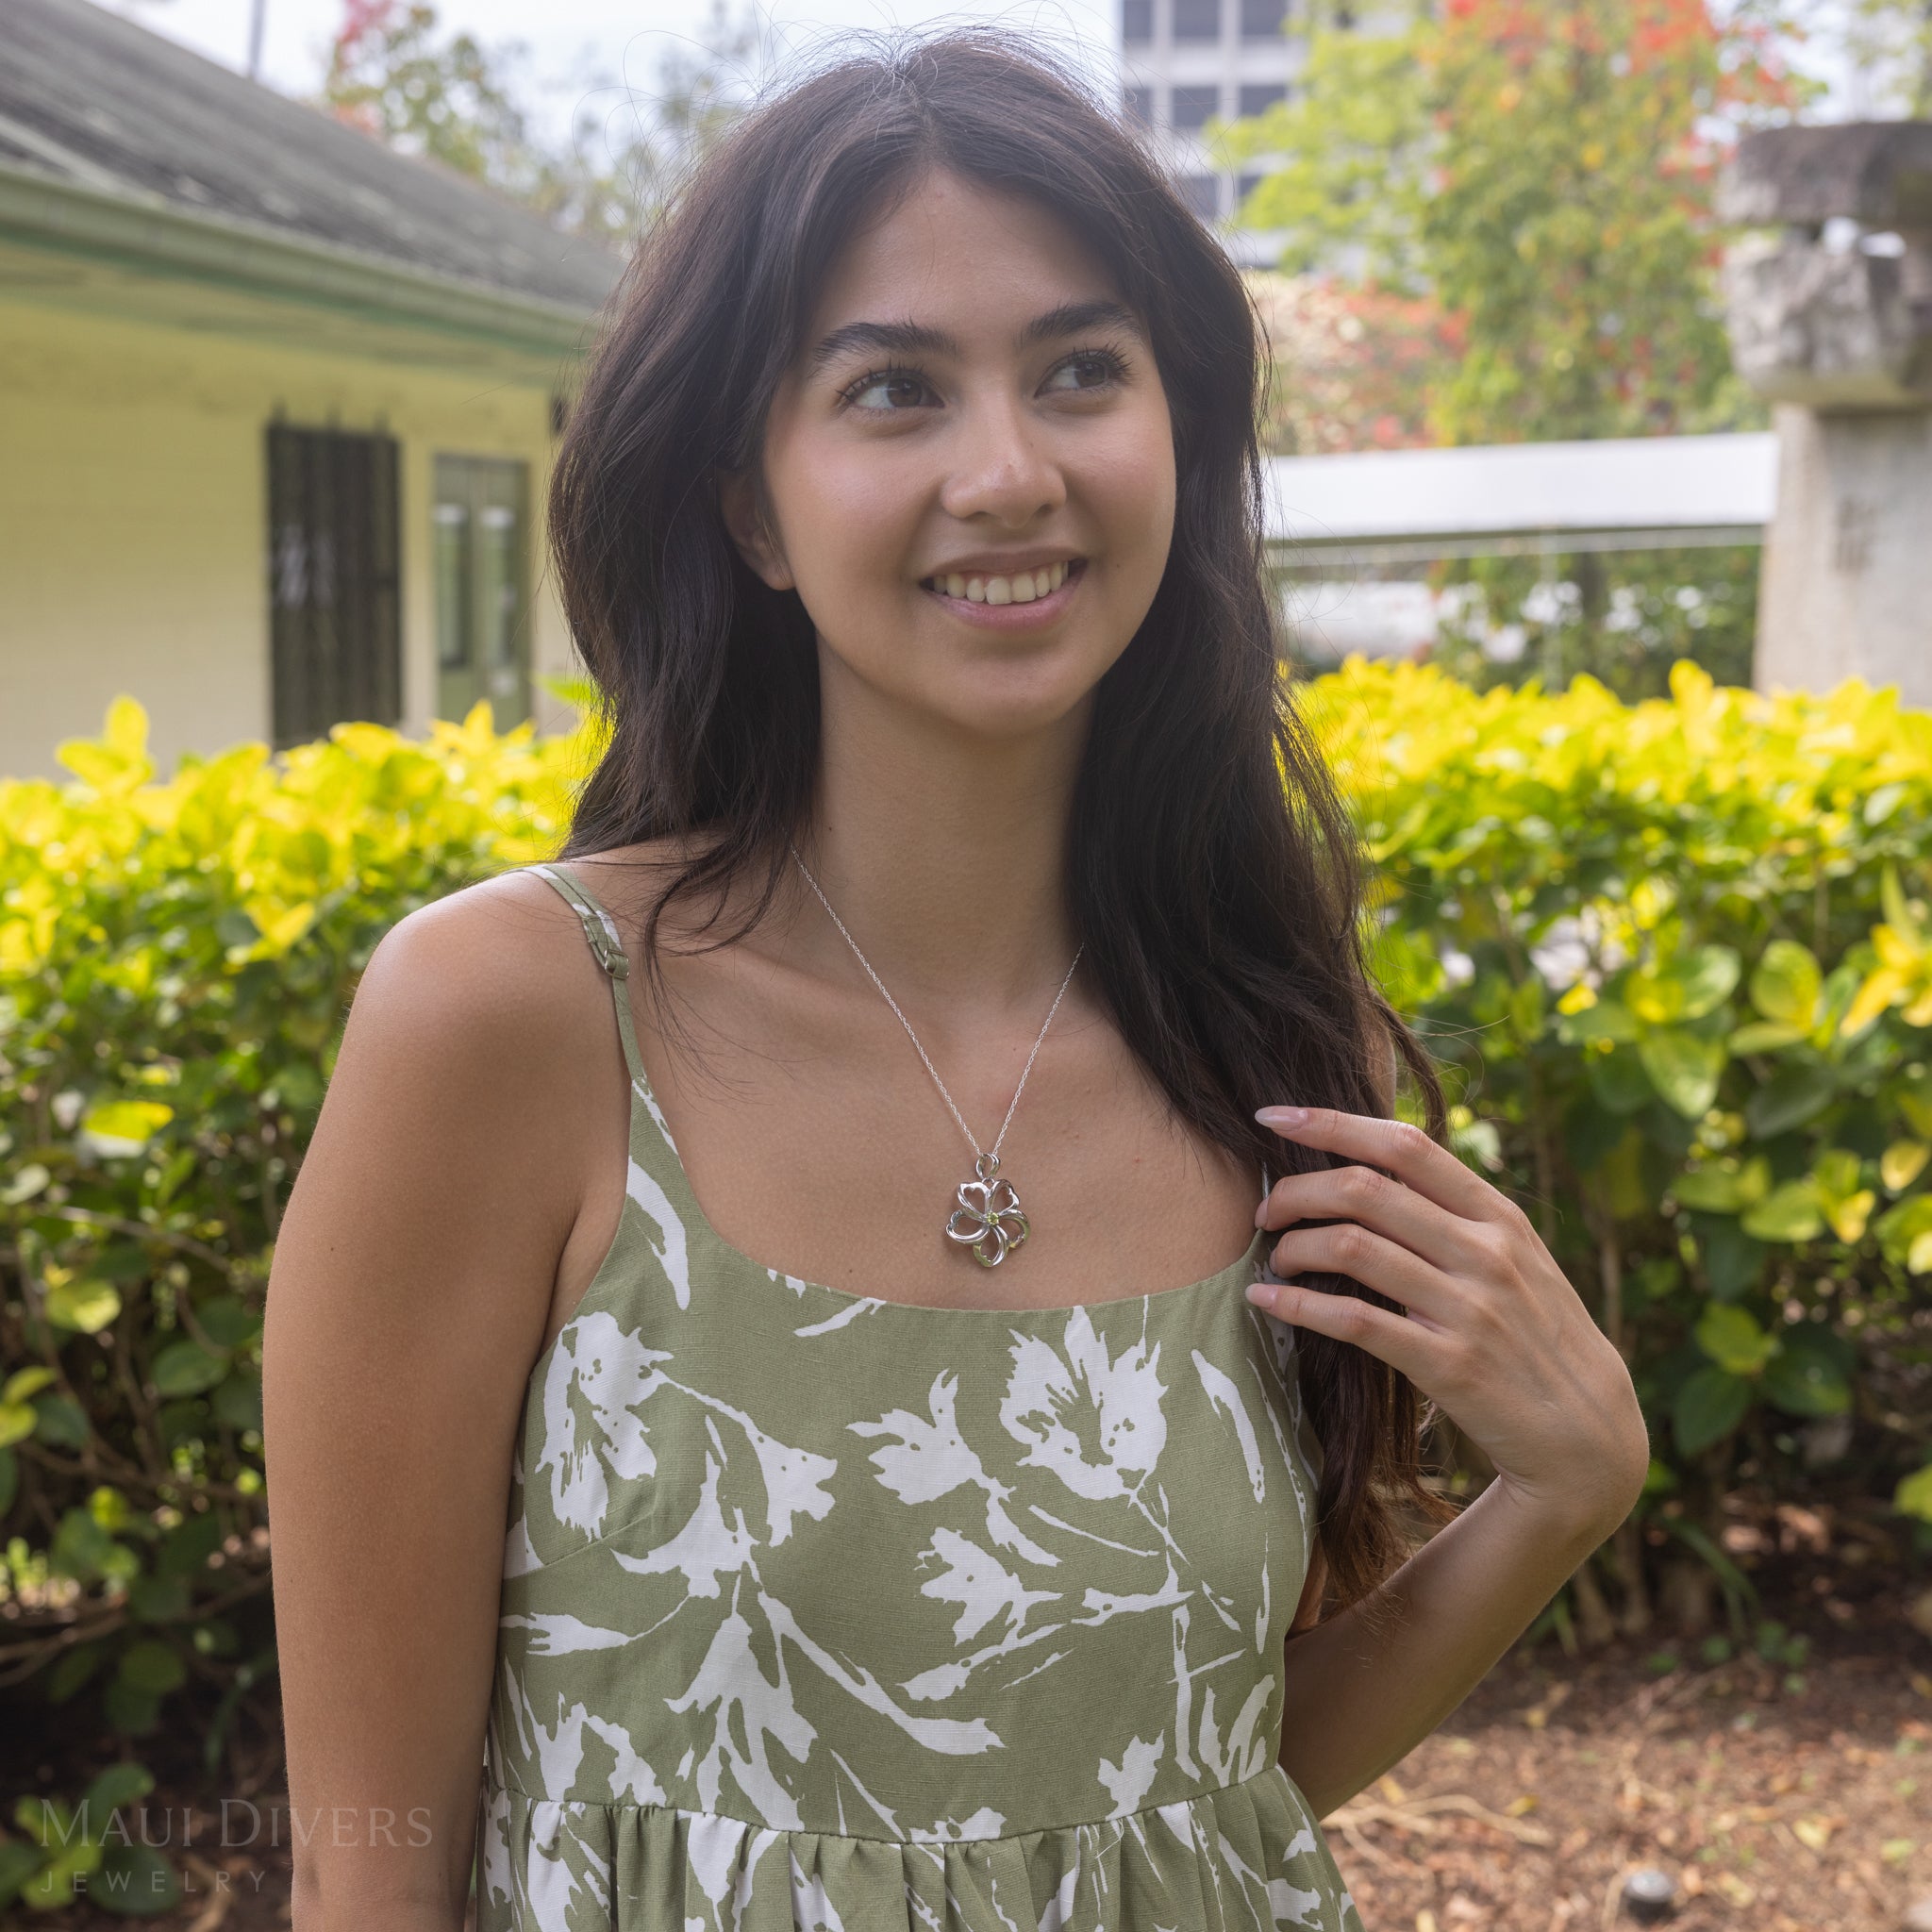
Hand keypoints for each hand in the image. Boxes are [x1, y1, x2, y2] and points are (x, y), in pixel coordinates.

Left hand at [1248, 1105, 1649, 1533]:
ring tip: (1274, 1259)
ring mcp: (1468, 1309)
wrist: (1587, 1430)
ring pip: (1353, 1248)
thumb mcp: (1516, 1258)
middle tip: (1268, 1211)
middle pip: (1365, 1190)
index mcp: (1498, 1216)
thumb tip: (1374, 1168)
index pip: (1405, 1145)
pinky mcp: (1449, 1365)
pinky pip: (1355, 1321)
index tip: (1274, 1118)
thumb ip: (1456, 1215)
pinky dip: (1298, 1305)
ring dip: (1293, 1247)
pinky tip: (1265, 1301)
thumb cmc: (1537, 1333)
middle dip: (1297, 1192)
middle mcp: (1485, 1252)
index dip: (1331, 1123)